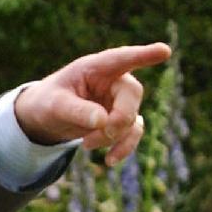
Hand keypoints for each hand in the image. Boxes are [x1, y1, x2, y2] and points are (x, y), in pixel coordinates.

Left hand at [15, 43, 172, 165]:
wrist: (46, 118)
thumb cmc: (48, 102)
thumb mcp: (54, 105)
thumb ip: (76, 111)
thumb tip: (103, 122)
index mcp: (96, 67)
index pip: (123, 58)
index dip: (144, 55)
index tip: (164, 51)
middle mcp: (113, 80)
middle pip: (132, 94)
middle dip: (119, 118)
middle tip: (97, 136)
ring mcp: (120, 100)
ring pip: (132, 118)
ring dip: (113, 137)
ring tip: (86, 144)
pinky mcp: (122, 119)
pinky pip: (133, 133)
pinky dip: (123, 148)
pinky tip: (109, 160)